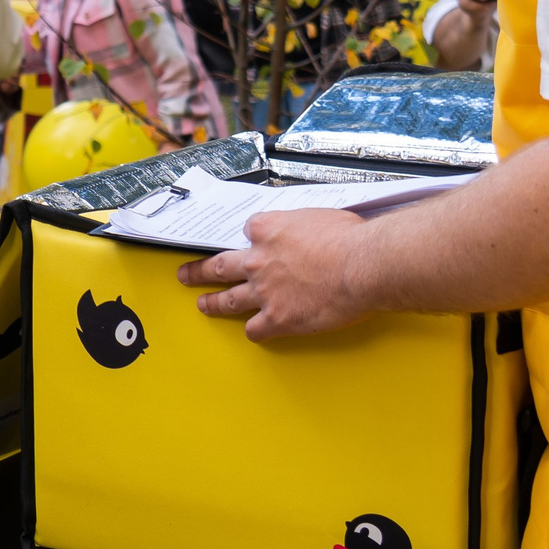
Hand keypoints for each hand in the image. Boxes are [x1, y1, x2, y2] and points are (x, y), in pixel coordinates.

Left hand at [175, 207, 376, 340]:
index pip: (249, 231)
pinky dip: (255, 331)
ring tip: (203, 304)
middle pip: (220, 265)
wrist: (362, 265)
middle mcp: (259, 260)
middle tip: (186, 273)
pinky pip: (255, 329)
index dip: (253, 238)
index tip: (253, 242)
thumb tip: (312, 232)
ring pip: (228, 299)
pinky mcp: (277, 318)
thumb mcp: (323, 217)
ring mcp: (264, 291)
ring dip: (213, 303)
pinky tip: (255, 331)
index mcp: (269, 230)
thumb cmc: (351, 240)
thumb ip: (307, 227)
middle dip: (200, 270)